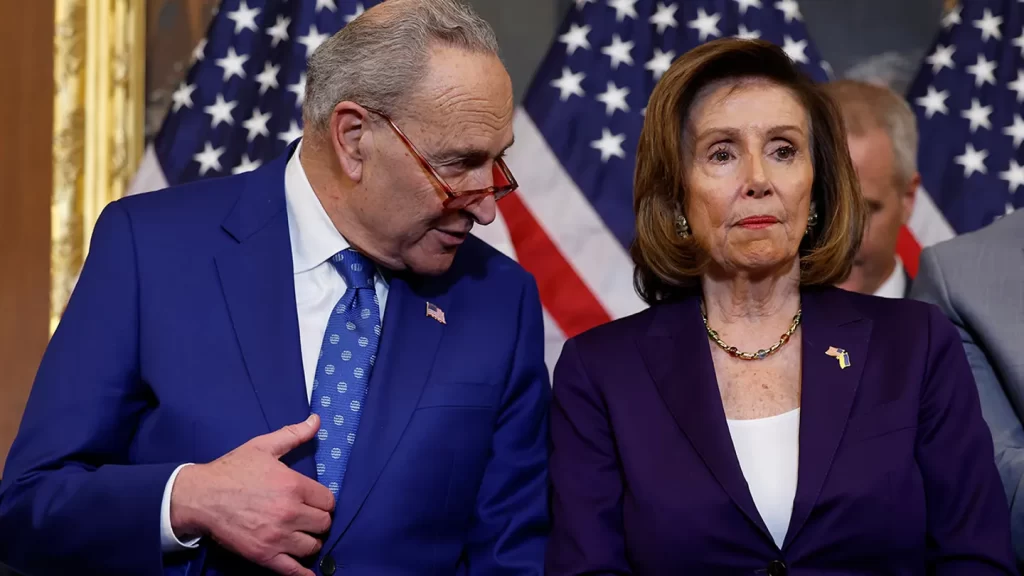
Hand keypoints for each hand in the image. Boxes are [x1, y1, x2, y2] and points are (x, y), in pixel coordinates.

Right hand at [170, 414, 334, 575]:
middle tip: (308, 518)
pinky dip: (304, 573)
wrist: (200, 497)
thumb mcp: (263, 446)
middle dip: (319, 520)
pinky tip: (310, 573)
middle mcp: (290, 513)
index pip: (328, 501)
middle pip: (324, 524)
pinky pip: (293, 570)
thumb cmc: (232, 470)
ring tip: (302, 535)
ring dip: (310, 541)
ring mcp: (277, 536)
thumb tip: (316, 420)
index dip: (323, 501)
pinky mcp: (264, 555)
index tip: (315, 502)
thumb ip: (293, 434)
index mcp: (294, 486)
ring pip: (313, 546)